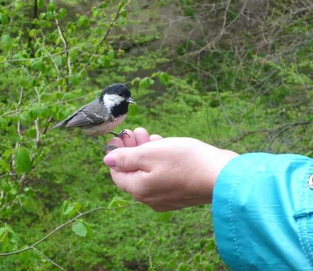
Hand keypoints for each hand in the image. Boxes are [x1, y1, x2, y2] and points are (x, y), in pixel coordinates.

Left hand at [103, 128, 238, 210]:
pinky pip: (162, 177)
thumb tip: (107, 160)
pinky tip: (164, 146)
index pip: (116, 173)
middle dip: (132, 149)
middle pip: (133, 172)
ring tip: (150, 135)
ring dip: (146, 152)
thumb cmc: (185, 162)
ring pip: (148, 173)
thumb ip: (126, 158)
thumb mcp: (150, 153)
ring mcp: (165, 198)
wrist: (222, 176)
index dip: (115, 154)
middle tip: (136, 132)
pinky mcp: (179, 195)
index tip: (119, 136)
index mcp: (139, 189)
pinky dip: (159, 161)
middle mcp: (149, 198)